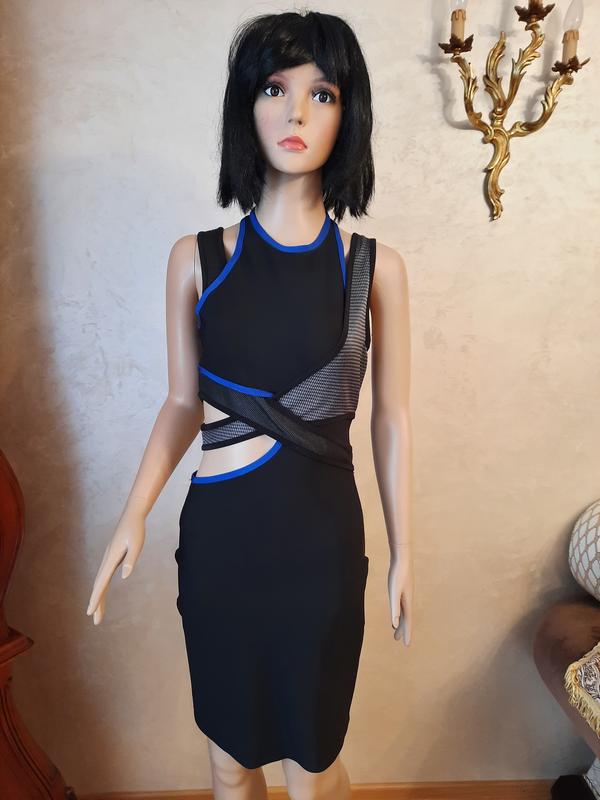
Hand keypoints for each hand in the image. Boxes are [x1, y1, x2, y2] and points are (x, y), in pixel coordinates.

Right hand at [86, 509, 145, 625]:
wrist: (132, 515)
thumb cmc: (136, 529)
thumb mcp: (137, 544)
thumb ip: (130, 559)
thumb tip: (124, 576)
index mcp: (111, 558)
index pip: (101, 583)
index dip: (96, 598)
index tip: (90, 612)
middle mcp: (107, 560)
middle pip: (99, 586)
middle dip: (96, 603)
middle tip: (95, 621)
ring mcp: (108, 559)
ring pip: (100, 581)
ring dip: (98, 597)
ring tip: (97, 613)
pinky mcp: (112, 557)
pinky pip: (105, 576)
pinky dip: (102, 587)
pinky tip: (102, 593)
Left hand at [388, 543, 412, 644]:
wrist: (402, 557)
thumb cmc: (398, 574)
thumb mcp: (394, 592)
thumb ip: (394, 608)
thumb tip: (394, 624)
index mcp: (407, 602)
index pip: (407, 622)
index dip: (406, 634)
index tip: (406, 645)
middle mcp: (408, 600)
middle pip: (406, 619)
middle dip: (402, 630)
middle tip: (398, 641)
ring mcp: (406, 594)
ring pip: (403, 612)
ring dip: (400, 622)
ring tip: (394, 630)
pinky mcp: (402, 589)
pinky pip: (401, 605)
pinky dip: (398, 612)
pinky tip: (395, 612)